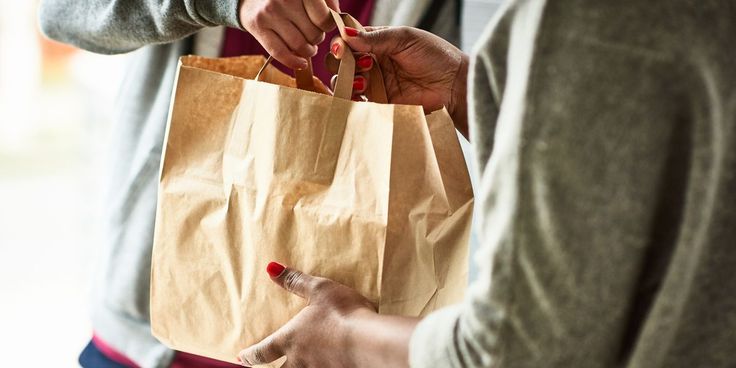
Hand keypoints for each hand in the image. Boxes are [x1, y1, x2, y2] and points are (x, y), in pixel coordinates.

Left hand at [238, 262, 417, 367]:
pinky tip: (329, 367)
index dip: (250, 355)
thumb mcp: (319, 290)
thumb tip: (271, 267)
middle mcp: (301, 360)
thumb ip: (295, 281)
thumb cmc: (342, 313)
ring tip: (300, 367)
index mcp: (290, 339)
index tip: (241, 358)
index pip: (262, 351)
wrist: (370, 342)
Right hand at [239, 0, 340, 68]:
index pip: (323, 18)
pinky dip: (294, 62)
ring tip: (308, 47)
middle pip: (313, 34)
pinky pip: (280, 53)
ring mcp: (270, 12)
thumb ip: (327, 1)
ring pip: (299, 45)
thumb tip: (337, 18)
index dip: (328, 26)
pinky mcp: (258, 27)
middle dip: (317, 38)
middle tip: (312, 34)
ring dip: (308, 51)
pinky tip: (301, 63)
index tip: (323, 25)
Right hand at [330, 26, 469, 136]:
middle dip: (341, 63)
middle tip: (362, 64)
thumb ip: (374, 38)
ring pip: (344, 82)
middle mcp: (372, 62)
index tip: (343, 47)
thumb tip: (345, 35)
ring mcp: (374, 83)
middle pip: (340, 62)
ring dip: (346, 81)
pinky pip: (356, 103)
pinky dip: (351, 99)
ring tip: (365, 82)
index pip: (348, 40)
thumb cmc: (435, 56)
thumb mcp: (404, 39)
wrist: (454, 86)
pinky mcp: (379, 103)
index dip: (341, 43)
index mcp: (377, 42)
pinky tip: (362, 96)